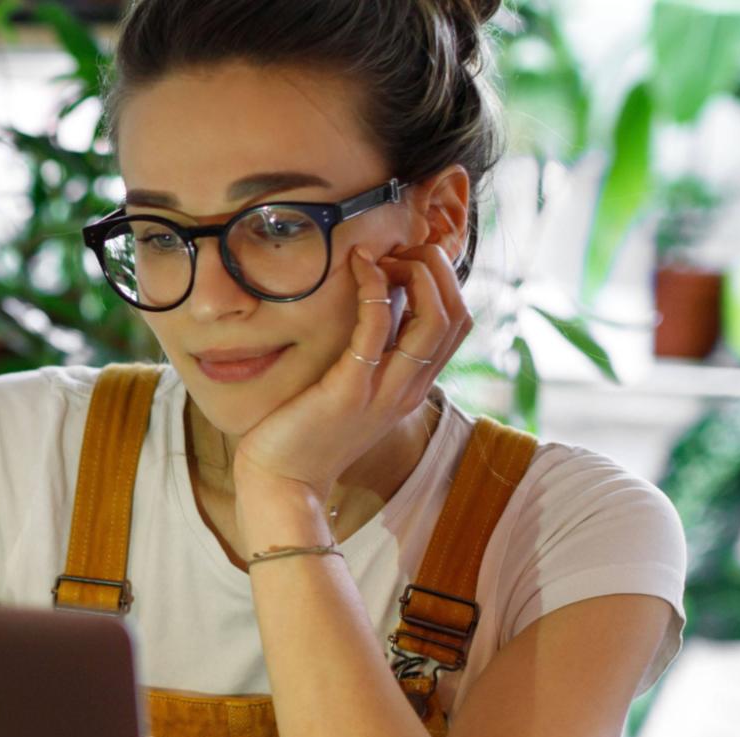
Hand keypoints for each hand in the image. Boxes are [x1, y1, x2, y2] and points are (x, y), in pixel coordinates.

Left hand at [229, 242, 471, 505]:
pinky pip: (377, 329)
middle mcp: (408, 389)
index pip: (457, 323)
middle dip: (437, 270)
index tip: (404, 261)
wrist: (282, 482)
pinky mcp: (350, 390)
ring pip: (435, 321)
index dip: (442, 281)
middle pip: (457, 316)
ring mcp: (384, 391)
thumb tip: (376, 303)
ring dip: (417, 274)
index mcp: (413, 387)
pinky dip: (375, 289)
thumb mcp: (352, 390)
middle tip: (398, 251)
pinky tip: (359, 266)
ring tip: (384, 255)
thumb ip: (371, 355)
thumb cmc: (307, 432)